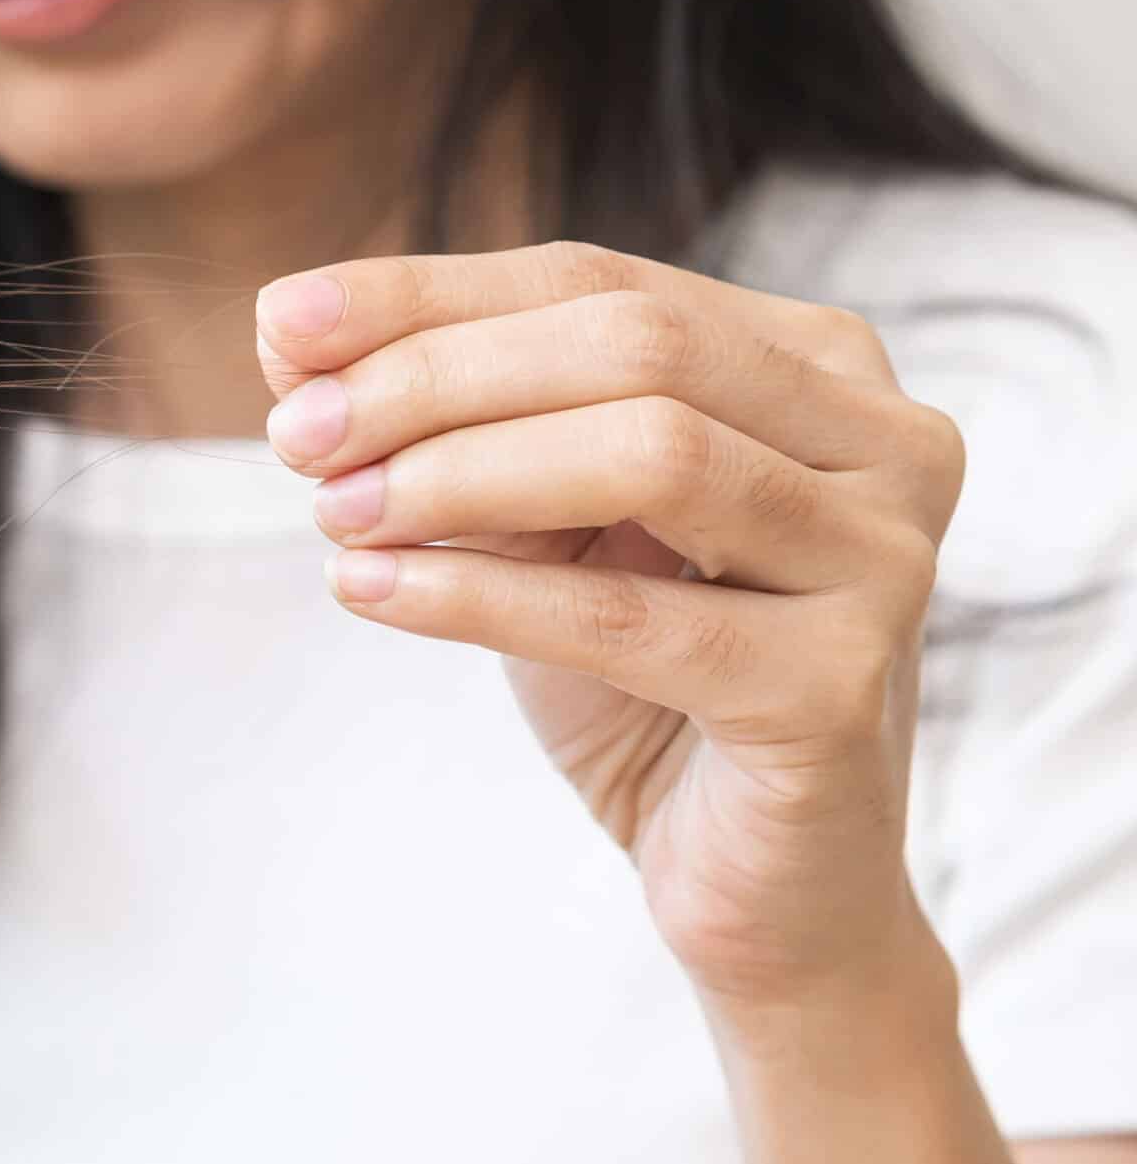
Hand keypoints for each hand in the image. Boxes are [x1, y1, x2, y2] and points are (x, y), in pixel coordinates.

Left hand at [255, 242, 966, 1017]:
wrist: (754, 880)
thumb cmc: (641, 676)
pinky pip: (630, 617)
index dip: (429, 295)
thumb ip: (447, 421)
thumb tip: (286, 329)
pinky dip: (478, 595)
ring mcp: (881, 560)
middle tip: (298, 436)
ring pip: (651, 454)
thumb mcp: (539, 524)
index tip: (280, 325)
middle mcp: (882, 440)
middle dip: (437, 379)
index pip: (600, 282)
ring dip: (458, 476)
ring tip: (336, 514)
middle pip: (633, 346)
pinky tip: (368, 593)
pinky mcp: (839, 688)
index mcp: (816, 364)